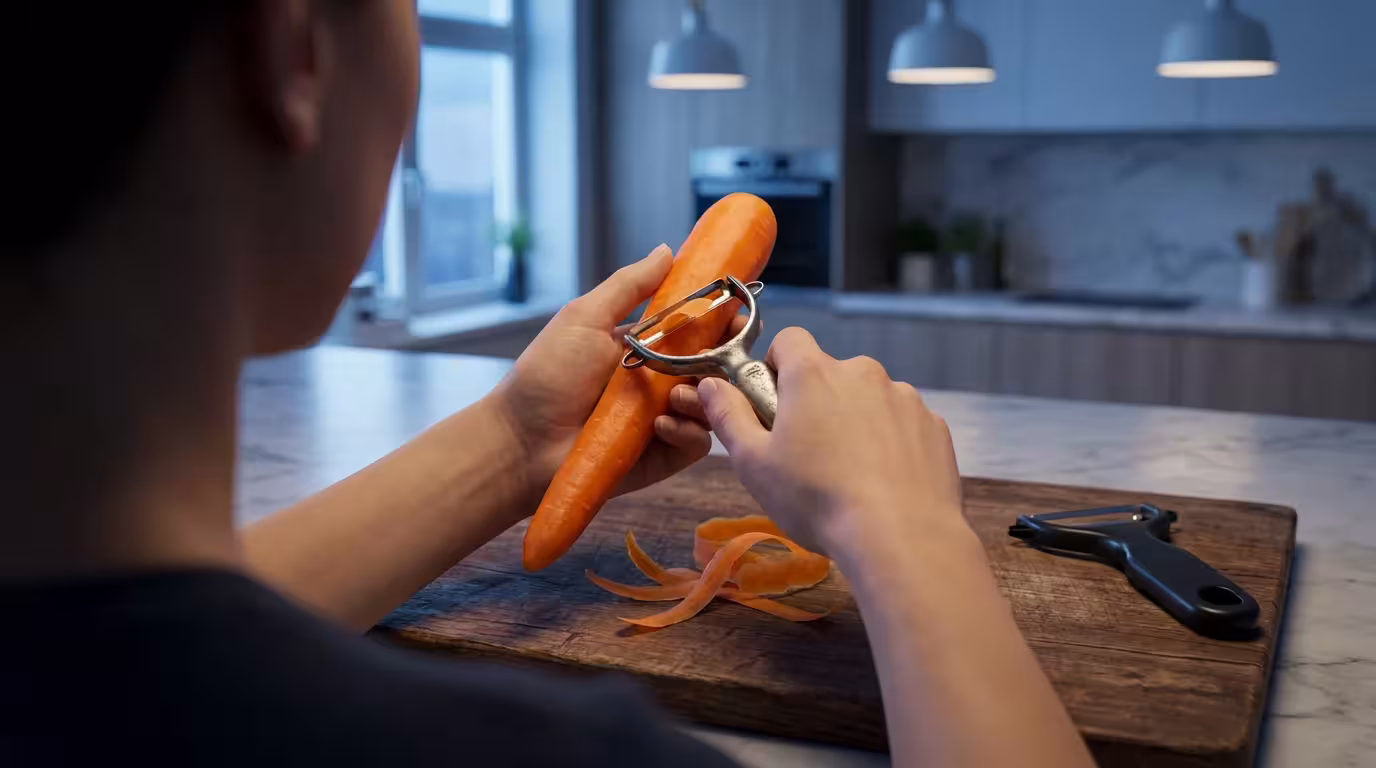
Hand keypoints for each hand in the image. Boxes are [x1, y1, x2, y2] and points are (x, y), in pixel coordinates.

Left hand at [490, 245, 742, 508]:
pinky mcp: (665, 454)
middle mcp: (662, 381)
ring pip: (714, 403)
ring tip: (675, 396)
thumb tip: (667, 250)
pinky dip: (687, 430)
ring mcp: (666, 418)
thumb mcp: (586, 318)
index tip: (737, 308)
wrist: (521, 441)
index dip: (723, 318)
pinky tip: (660, 425)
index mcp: (648, 347)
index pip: (700, 329)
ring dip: (704, 395)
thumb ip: (629, 285)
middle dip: (729, 355)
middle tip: (728, 350)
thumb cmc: (546, 376)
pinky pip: (698, 441)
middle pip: (718, 365)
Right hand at [695, 328, 965, 558]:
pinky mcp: (934, 425)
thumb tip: (710, 385)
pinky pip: (903, 423)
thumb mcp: (754, 464)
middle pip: (830, 373)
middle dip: (817, 401)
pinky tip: (884, 483)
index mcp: (813, 373)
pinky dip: (891, 443)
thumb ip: (728, 416)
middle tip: (807, 452)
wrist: (902, 536)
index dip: (775, 367)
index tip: (773, 406)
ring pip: (869, 399)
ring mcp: (903, 397)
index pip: (788, 340)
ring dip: (856, 422)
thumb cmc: (817, 499)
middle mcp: (862, 372)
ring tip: (850, 475)